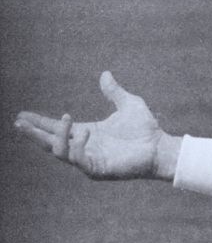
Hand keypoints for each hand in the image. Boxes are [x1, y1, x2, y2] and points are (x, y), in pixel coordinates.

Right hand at [14, 71, 179, 180]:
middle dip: (34, 133)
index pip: (56, 127)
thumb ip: (114, 92)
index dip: (39, 121)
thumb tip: (105, 74)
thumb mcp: (128, 104)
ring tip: (64, 120)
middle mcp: (83, 146)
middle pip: (49, 141)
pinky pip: (78, 159)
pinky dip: (76, 145)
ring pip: (59, 151)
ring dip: (56, 136)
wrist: (160, 147)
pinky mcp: (97, 169)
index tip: (21, 114)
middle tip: (19, 122)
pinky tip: (84, 131)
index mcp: (86, 132)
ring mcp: (89, 159)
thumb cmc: (146, 129)